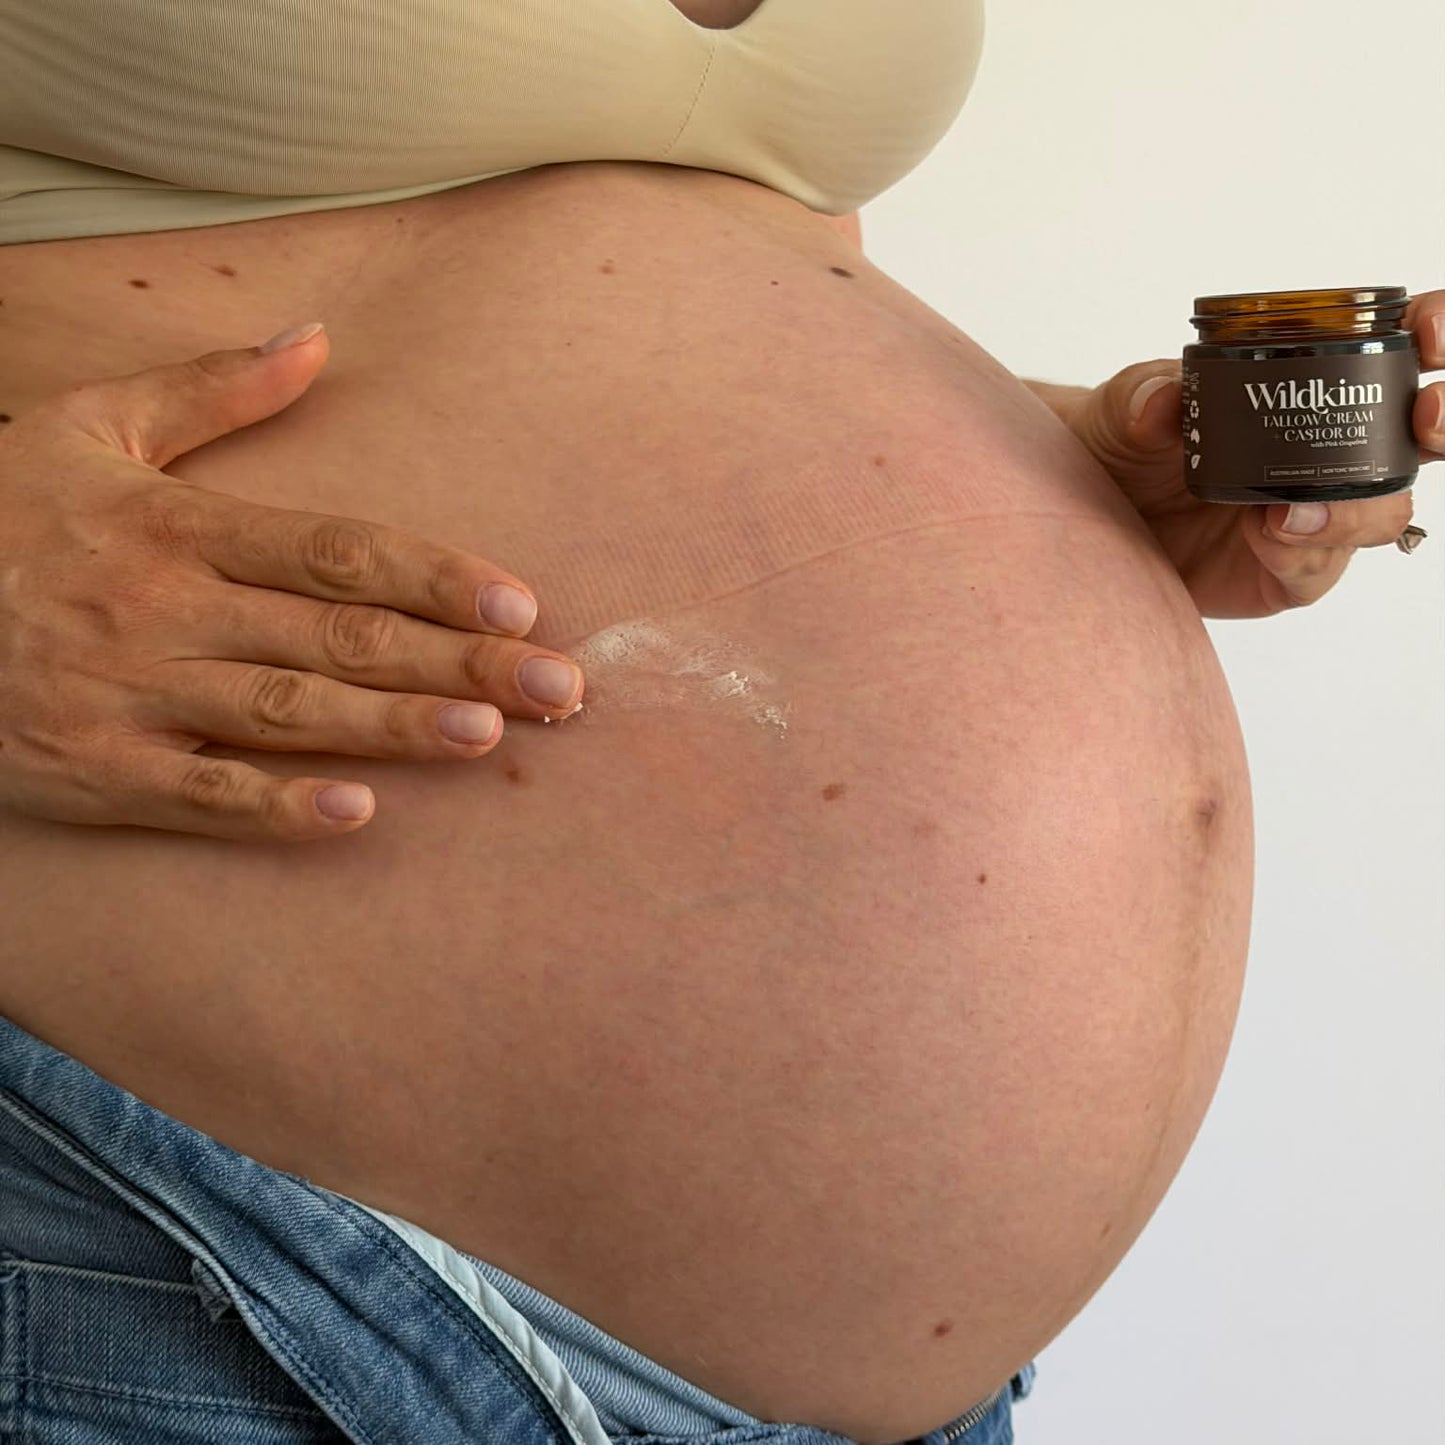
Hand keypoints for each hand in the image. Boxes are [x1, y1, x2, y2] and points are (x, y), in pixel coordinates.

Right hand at [0, 325, 584, 842]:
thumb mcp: (91, 424)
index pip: (337, 548)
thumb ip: (211, 389)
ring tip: (489, 737)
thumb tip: (316, 337)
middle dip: (459, 660)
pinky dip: (273, 807)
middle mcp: (167, 608)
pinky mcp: (89, 767)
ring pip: (285, 710)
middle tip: (560, 687)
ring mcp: (128, 691)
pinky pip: (195, 793)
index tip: (520, 601)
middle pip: (339, 634)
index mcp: (181, 526)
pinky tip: (354, 814)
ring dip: (392, 728)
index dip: (435, 574)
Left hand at [1044, 290, 1443, 618]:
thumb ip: (1141, 396)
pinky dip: (1302, 554)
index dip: (1433, 337)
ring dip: (1356, 508)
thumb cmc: (1119, 444)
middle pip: (1416, 443)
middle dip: (1439, 426)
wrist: (1081, 513)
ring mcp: (1310, 516)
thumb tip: (1161, 402)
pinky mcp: (1280, 575)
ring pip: (1378, 514)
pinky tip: (1270, 536)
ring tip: (1298, 507)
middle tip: (1426, 417)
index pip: (1396, 356)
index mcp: (1308, 389)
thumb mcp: (1122, 409)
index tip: (1432, 337)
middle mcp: (1324, 454)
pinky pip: (1314, 572)